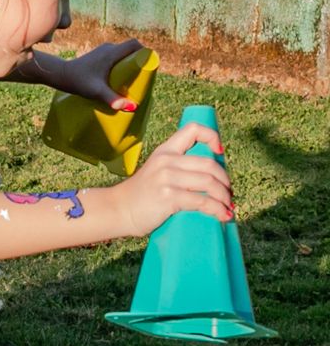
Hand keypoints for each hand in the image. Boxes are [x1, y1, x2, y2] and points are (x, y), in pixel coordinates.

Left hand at [44, 38, 146, 109]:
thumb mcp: (96, 91)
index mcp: (111, 52)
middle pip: (130, 50)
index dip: (145, 52)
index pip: (135, 44)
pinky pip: (115, 57)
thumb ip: (113, 99)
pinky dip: (120, 64)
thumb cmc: (78, 81)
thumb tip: (132, 107)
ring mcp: (102, 51)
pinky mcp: (98, 56)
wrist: (60, 75)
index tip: (148, 66)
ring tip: (131, 79)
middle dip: (138, 61)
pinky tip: (119, 78)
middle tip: (140, 76)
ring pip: (123, 53)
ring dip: (129, 63)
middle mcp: (108, 48)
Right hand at [113, 120, 232, 234]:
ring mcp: (166, 178)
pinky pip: (202, 201)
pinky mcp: (168, 196)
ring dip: (224, 198)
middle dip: (225, 181)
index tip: (219, 153)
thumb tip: (212, 178)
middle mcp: (166, 161)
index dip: (212, 137)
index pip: (193, 129)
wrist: (117, 211)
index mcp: (165, 151)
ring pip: (210, 183)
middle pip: (210, 164)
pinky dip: (217, 210)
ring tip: (227, 207)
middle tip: (228, 194)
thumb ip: (177, 168)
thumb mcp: (156, 172)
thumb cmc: (140, 196)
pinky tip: (223, 216)